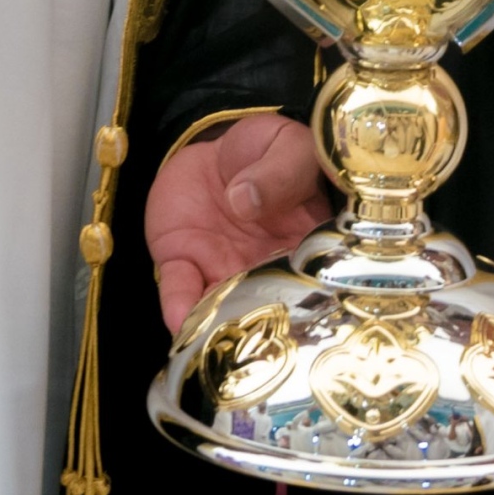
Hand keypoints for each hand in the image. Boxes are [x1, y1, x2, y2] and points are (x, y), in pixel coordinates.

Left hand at [143, 111, 331, 330]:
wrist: (218, 149)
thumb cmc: (268, 149)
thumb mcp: (287, 146)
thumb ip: (278, 169)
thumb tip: (245, 200)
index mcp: (308, 247)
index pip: (315, 286)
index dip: (311, 306)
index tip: (305, 318)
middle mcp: (267, 271)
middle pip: (268, 312)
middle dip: (262, 331)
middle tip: (260, 348)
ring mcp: (223, 269)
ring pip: (223, 310)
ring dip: (220, 328)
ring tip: (220, 341)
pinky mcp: (183, 261)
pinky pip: (180, 288)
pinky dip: (178, 305)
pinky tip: (180, 318)